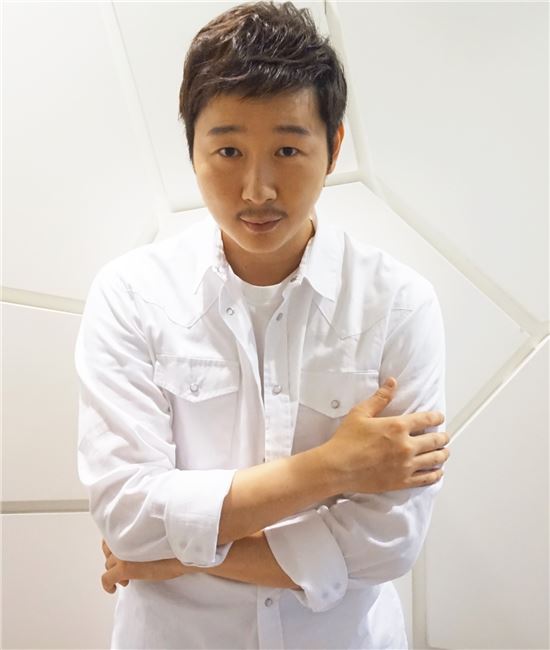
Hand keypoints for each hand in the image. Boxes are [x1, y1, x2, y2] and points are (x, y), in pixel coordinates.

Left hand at [100, 539, 188, 593]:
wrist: (183, 551)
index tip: (121, 551)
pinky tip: (113, 588)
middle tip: (124, 565)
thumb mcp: (155, 533)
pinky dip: (108, 585)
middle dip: (114, 558)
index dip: (114, 545)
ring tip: (128, 578)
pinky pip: (107, 579)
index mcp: (130, 528)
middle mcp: (122, 538)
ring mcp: (122, 554)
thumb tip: (135, 542)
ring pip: (108, 564)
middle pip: (107, 550)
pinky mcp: (124, 568)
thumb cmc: (174, 542)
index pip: (110, 535)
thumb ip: (141, 535)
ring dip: (115, 571)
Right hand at [321, 377, 450, 493]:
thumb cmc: (346, 440)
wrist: (338, 467)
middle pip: (435, 440)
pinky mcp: (402, 481)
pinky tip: (438, 472)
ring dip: (442, 455)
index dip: (436, 417)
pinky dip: (436, 474)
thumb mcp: (360, 413)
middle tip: (445, 436)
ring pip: (434, 460)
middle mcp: (406, 446)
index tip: (440, 417)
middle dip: (443, 437)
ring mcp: (406, 465)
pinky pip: (426, 479)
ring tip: (444, 452)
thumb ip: (380, 398)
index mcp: (397, 426)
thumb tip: (392, 382)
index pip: (426, 419)